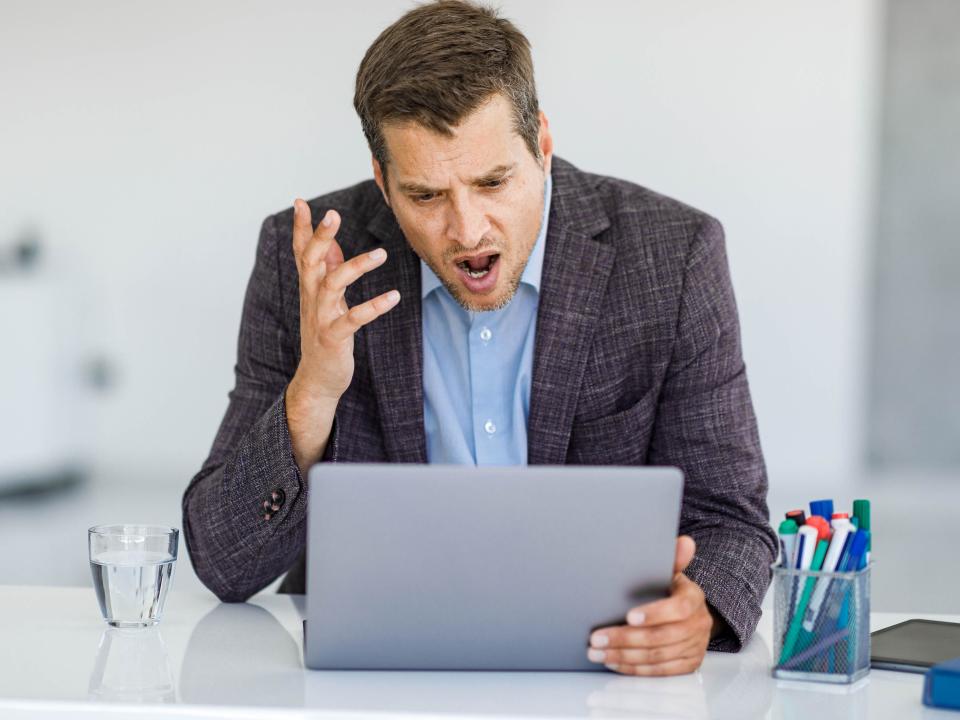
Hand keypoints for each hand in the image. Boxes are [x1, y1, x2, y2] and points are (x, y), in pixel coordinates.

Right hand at [289, 199, 399, 403]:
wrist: (318, 378)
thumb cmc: (324, 335)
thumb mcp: (325, 300)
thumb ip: (328, 271)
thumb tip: (332, 245)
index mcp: (310, 287)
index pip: (302, 252)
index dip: (302, 228)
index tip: (301, 202)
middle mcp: (312, 298)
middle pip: (311, 260)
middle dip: (320, 236)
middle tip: (333, 213)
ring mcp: (321, 318)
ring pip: (332, 285)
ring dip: (356, 266)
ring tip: (381, 254)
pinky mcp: (334, 337)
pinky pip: (354, 319)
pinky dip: (374, 307)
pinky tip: (394, 297)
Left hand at [586, 535, 713, 675]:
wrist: (691, 613)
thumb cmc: (671, 590)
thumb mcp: (672, 572)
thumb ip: (674, 558)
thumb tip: (685, 542)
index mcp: (693, 598)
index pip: (677, 609)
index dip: (654, 614)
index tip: (628, 616)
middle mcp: (698, 625)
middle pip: (661, 638)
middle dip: (625, 639)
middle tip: (597, 639)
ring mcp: (695, 647)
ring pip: (657, 657)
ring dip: (623, 656)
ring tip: (597, 652)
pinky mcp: (688, 664)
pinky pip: (660, 672)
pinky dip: (634, 669)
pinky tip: (613, 662)